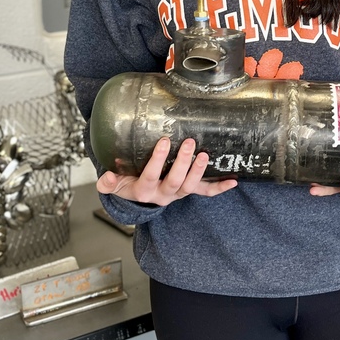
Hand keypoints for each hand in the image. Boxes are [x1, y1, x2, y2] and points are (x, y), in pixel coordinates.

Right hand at [97, 137, 236, 205]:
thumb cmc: (126, 183)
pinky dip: (219, 188)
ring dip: (199, 172)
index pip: (150, 175)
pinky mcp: (188, 191)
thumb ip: (108, 181)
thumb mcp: (114, 183)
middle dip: (183, 163)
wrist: (137, 197)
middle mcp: (162, 194)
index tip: (164, 142)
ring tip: (204, 155)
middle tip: (189, 143)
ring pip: (190, 187)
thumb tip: (106, 177)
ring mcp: (177, 193)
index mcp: (143, 190)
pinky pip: (205, 192)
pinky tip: (233, 181)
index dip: (157, 160)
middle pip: (175, 181)